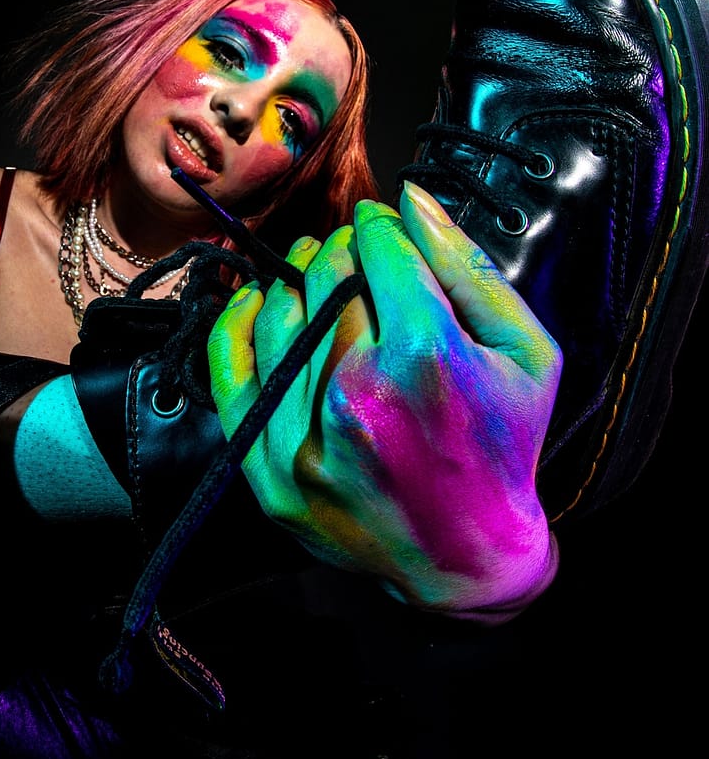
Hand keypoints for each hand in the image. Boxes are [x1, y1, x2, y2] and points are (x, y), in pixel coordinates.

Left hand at [208, 182, 561, 620]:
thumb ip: (468, 268)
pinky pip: (231, 377)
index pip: (380, 252)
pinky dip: (236, 326)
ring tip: (310, 271)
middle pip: (326, 279)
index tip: (378, 225)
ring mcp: (306, 440)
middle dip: (339, 250)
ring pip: (278, 318)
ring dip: (293, 279)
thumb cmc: (504, 446)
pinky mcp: (270, 474)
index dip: (378, 227)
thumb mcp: (527, 351)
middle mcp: (358, 396)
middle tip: (349, 249)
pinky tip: (255, 301)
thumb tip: (409, 200)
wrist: (467, 558)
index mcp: (427, 358)